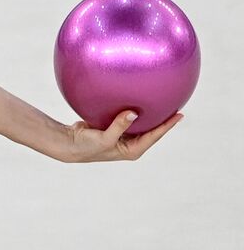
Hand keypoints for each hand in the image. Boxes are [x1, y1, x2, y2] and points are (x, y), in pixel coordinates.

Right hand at [57, 109, 182, 162]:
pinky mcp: (115, 128)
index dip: (167, 125)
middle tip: (176, 105)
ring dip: (149, 114)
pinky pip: (129, 118)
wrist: (69, 144)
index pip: (154, 136)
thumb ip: (120, 126)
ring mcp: (123, 136)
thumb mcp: (104, 138)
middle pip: (151, 130)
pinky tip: (138, 100)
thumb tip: (133, 112)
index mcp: (132, 150)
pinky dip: (134, 110)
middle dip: (163, 119)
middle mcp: (130, 144)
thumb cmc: (86, 146)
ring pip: (141, 124)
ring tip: (161, 101)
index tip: (180, 114)